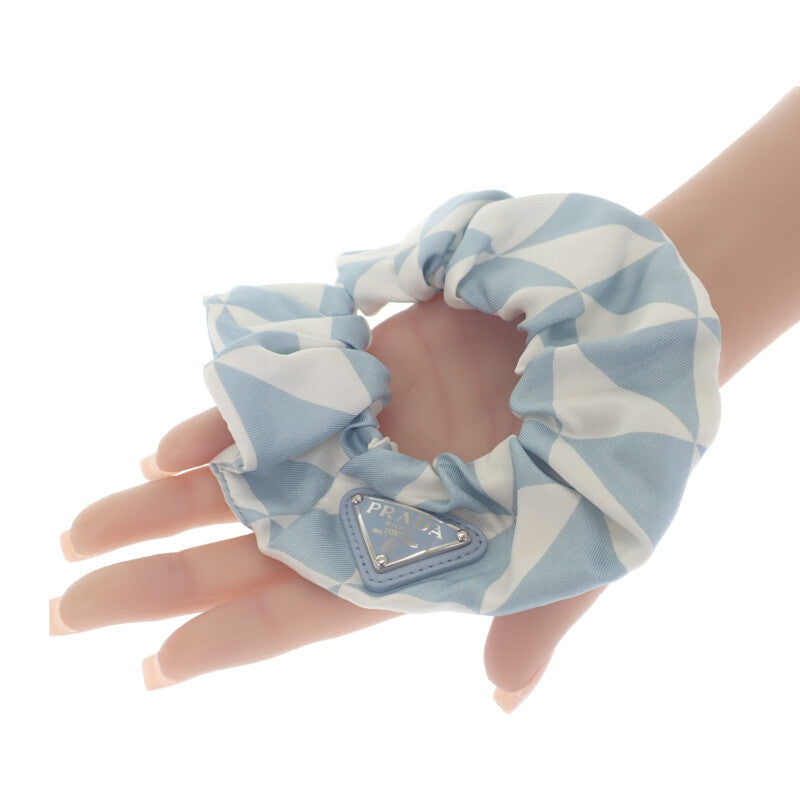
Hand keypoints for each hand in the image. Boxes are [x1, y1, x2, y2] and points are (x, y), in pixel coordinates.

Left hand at [51, 294, 603, 710]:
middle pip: (247, 555)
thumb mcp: (583, 544)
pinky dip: (217, 428)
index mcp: (411, 560)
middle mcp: (366, 506)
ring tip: (75, 539)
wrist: (605, 341)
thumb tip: (504, 699)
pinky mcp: (349, 380)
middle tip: (63, 612)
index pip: (307, 613)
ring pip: (239, 483)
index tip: (153, 668)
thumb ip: (536, 617)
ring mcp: (350, 442)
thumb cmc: (606, 447)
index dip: (231, 642)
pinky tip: (160, 454)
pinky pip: (269, 409)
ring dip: (158, 510)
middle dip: (158, 583)